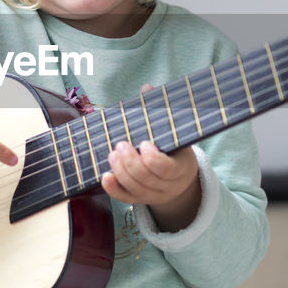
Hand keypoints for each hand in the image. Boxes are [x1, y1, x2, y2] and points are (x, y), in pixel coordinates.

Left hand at [100, 84, 201, 230]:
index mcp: (182, 167)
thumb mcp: (174, 132)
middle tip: (121, 145)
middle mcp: (169, 186)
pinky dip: (114, 189)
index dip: (153, 159)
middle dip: (131, 162)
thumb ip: (160, 112)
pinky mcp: (140, 200)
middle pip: (147, 179)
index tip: (144, 143)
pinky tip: (105, 176)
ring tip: (112, 154)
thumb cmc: (173, 148)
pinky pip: (126, 198)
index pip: (167, 169)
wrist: (179, 177)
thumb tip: (147, 88)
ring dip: (121, 171)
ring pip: (136, 189)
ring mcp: (154, 195)